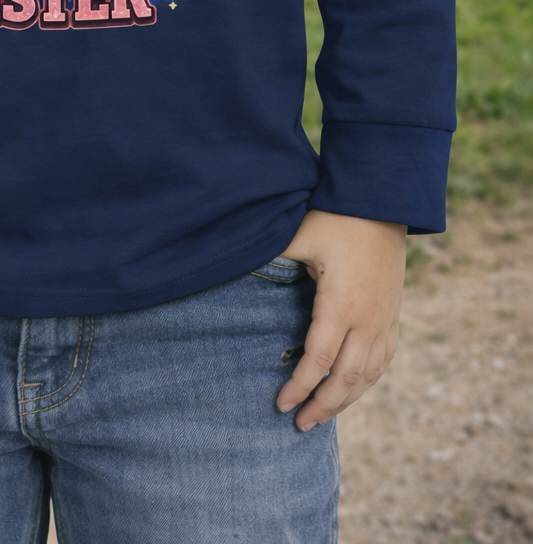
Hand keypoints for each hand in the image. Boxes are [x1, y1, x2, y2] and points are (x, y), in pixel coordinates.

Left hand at [276, 209, 405, 430]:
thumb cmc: (335, 217)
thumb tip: (232, 262)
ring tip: (322, 416)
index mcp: (340, 303)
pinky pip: (385, 359)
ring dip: (346, 400)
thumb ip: (272, 256)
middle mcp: (367, 318)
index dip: (299, 386)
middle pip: (345, 378)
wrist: (383, 203)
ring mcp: (385, 319)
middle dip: (322, 405)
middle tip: (299, 425)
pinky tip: (353, 390)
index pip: (318, 359)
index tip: (280, 405)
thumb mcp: (299, 234)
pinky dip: (368, 381)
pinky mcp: (394, 314)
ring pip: (369, 374)